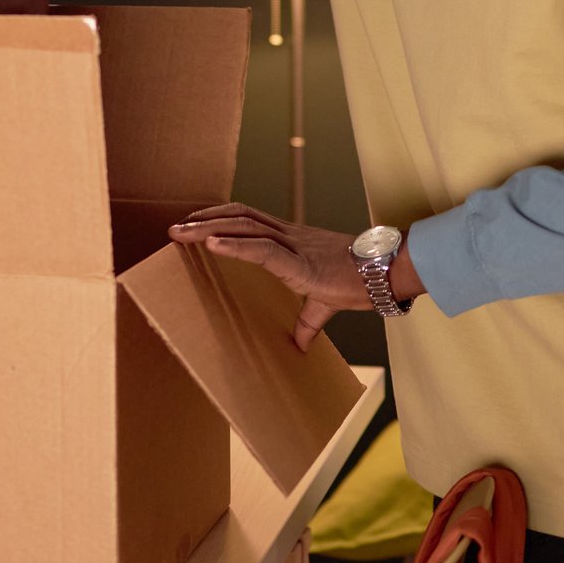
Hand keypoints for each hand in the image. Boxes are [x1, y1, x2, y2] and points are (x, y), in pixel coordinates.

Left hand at [171, 205, 418, 351]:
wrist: (388, 272)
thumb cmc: (361, 281)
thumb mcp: (326, 303)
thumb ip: (308, 321)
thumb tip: (299, 344)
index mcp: (293, 243)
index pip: (250, 220)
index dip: (221, 218)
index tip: (196, 224)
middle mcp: (290, 237)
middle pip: (239, 218)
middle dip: (205, 221)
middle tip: (175, 228)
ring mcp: (294, 245)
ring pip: (244, 227)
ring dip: (209, 228)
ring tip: (182, 233)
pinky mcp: (301, 262)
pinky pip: (263, 249)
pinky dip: (235, 245)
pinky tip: (212, 244)